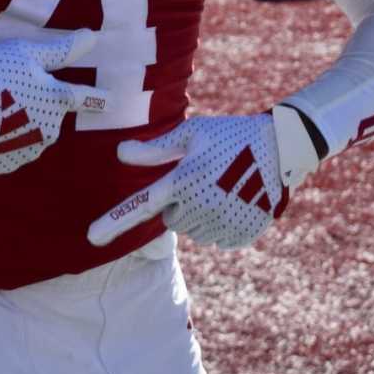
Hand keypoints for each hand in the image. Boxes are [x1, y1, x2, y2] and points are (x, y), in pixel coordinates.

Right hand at [0, 30, 101, 175]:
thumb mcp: (28, 52)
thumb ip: (62, 50)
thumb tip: (92, 38)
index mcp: (57, 101)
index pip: (86, 99)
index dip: (98, 98)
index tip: (111, 100)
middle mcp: (48, 130)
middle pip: (49, 117)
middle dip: (36, 107)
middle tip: (8, 92)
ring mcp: (27, 151)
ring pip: (30, 136)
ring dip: (19, 126)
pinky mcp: (4, 166)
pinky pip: (9, 153)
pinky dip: (1, 143)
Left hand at [88, 114, 293, 250]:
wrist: (282, 148)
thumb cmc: (231, 134)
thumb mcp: (193, 134)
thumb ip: (155, 150)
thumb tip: (120, 154)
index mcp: (183, 180)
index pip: (141, 205)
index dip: (114, 222)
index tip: (91, 239)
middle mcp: (199, 207)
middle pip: (172, 218)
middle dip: (180, 202)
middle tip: (202, 176)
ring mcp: (222, 223)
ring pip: (195, 230)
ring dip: (201, 214)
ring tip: (222, 185)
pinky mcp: (241, 234)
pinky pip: (218, 238)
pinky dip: (222, 223)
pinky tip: (236, 199)